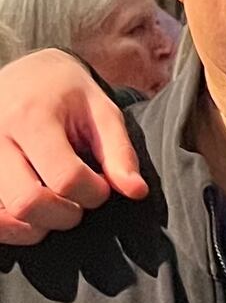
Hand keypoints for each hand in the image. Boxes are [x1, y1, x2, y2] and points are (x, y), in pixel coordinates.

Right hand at [0, 50, 141, 244]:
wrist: (24, 74)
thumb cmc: (67, 94)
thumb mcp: (101, 111)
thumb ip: (119, 153)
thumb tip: (136, 192)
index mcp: (31, 118)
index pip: (65, 177)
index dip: (94, 193)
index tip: (103, 187)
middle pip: (27, 203)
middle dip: (64, 215)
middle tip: (79, 204)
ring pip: (1, 218)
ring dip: (35, 226)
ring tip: (55, 206)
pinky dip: (10, 228)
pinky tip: (30, 216)